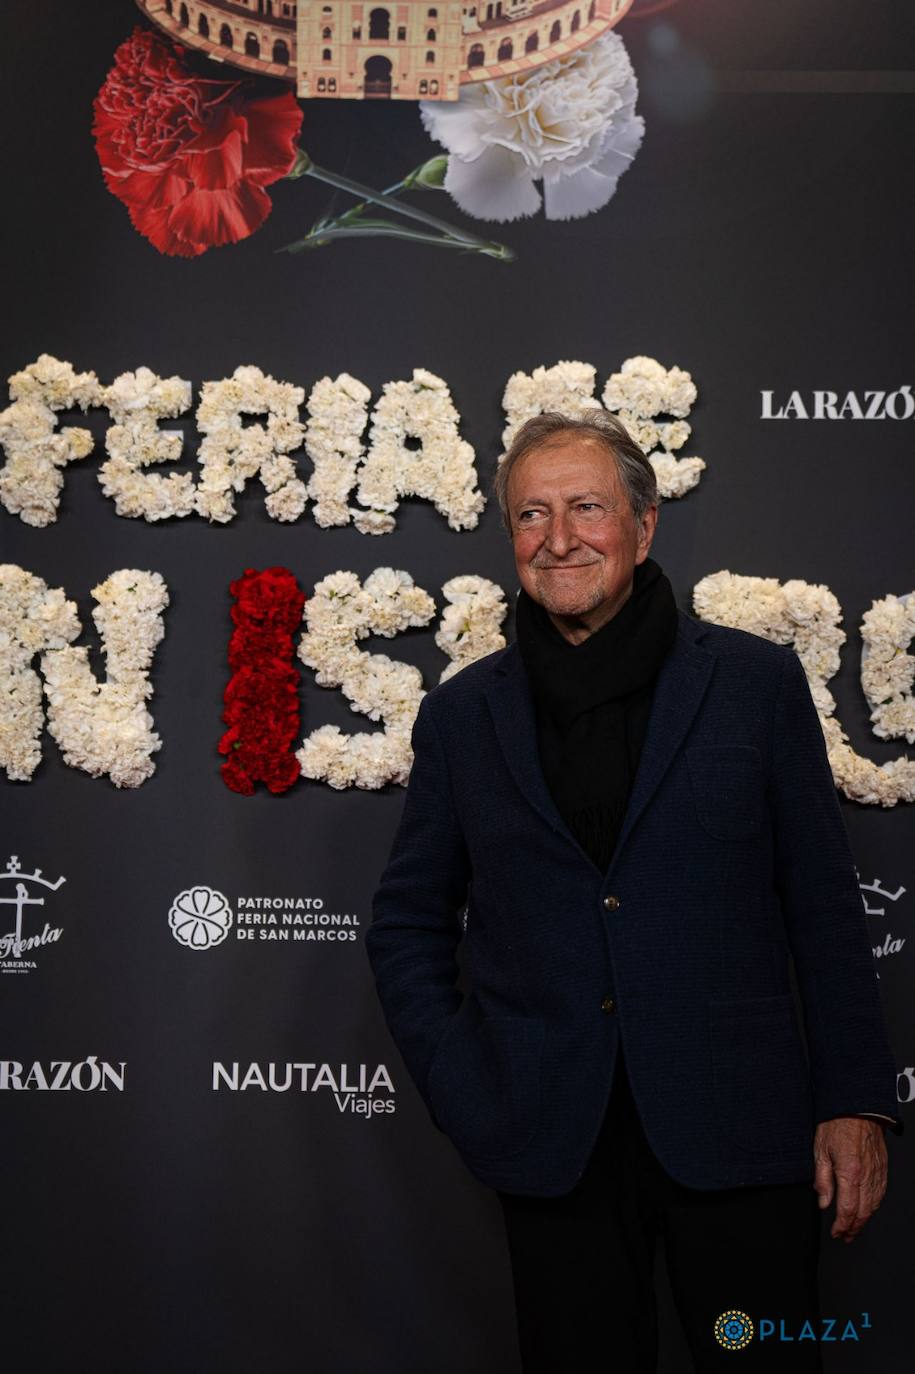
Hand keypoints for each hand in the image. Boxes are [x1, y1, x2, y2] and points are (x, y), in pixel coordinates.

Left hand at [813, 1117, 887, 1241]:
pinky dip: (874, 1205)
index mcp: (850, 1173)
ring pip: (874, 1205)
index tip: (836, 1233)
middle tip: (845, 1236)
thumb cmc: (837, 1123)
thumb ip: (822, 1179)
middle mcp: (866, 1176)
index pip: (847, 1210)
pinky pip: (880, 1193)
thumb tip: (823, 1202)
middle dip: (853, 1228)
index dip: (841, 1226)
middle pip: (863, 1212)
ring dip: (864, 1220)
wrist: (857, 1106)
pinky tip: (868, 1208)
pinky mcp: (883, 1168)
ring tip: (855, 1227)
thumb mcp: (820, 1150)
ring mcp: (877, 1172)